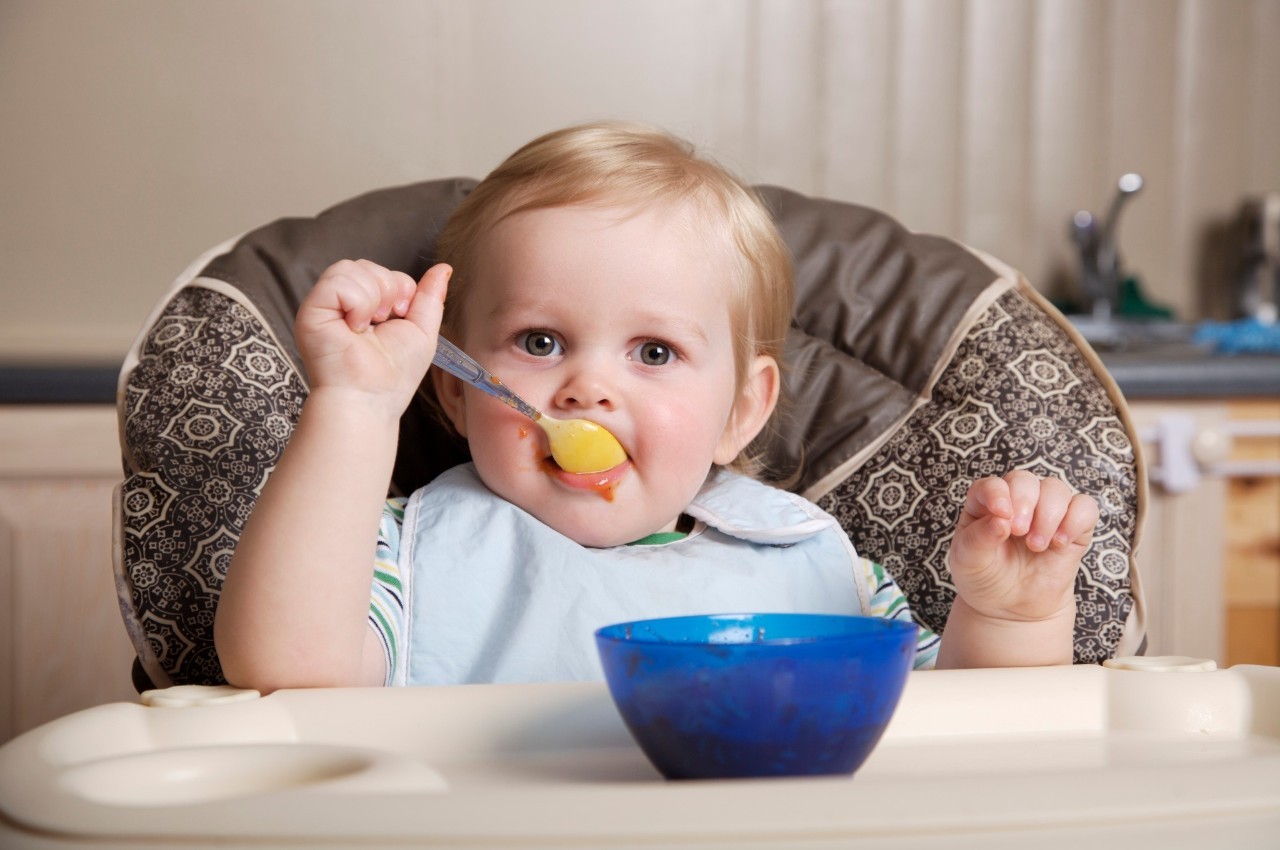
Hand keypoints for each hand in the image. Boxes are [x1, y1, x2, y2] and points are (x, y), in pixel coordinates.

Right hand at [296, 260, 450, 414]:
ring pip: (351, 268)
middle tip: (384, 322)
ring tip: (369, 327)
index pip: (381, 271)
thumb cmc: (394, 374)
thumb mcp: (422, 330)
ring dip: (373, 297)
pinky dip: (358, 303)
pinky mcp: (311, 310)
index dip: (399, 286)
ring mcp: (324, 305)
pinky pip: (338, 281)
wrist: (371, 398)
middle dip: (388, 289)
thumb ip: (430, 297)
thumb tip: (444, 268)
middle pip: (366, 264)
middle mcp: (341, 303)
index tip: (400, 315)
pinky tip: (355, 327)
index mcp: (363, 306)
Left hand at [948, 470, 1098, 623]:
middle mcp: (1016, 501)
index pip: (992, 485)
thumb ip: (980, 538)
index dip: (998, 494)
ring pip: (1056, 489)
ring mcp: (1045, 512)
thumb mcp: (969, 561)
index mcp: (984, 503)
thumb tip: (1001, 520)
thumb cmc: (985, 577)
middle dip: (1025, 503)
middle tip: (1020, 532)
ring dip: (1048, 514)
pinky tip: (1060, 542)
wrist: (1011, 607)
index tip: (1002, 515)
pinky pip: (1085, 507)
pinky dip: (1076, 520)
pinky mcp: (1072, 527)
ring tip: (1037, 546)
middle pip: (1025, 481)